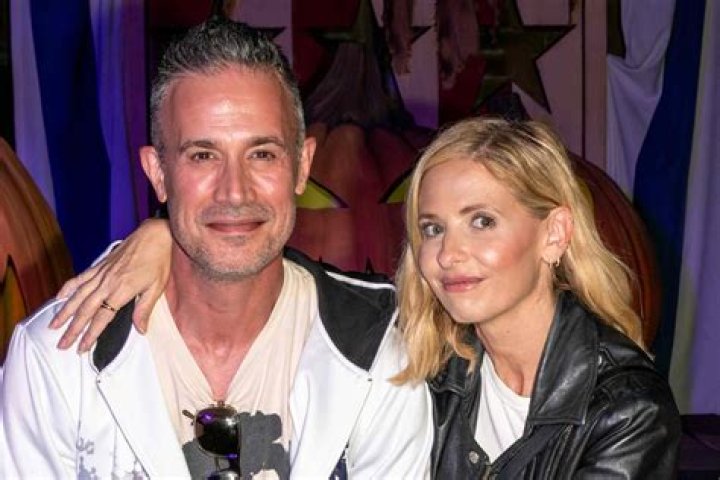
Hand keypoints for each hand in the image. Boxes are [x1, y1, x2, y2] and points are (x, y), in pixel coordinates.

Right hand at [50, 218, 171, 351]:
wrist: (154, 235)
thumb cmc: (158, 261)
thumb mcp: (157, 287)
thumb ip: (144, 309)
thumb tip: (140, 330)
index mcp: (122, 290)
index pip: (102, 317)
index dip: (91, 334)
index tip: (82, 348)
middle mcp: (107, 283)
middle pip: (85, 310)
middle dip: (72, 329)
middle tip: (62, 345)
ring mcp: (101, 273)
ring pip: (78, 296)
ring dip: (64, 312)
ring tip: (53, 326)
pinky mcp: (100, 265)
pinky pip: (80, 278)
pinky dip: (68, 288)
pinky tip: (58, 297)